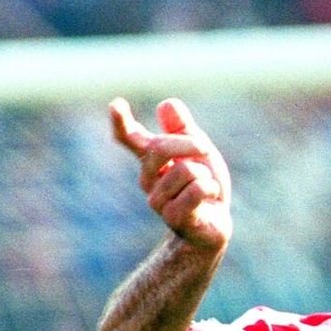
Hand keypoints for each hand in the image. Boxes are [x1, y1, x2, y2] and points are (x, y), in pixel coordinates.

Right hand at [110, 97, 231, 250]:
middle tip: (207, 150)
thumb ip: (183, 129)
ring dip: (205, 174)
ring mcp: (157, 200)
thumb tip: (166, 104)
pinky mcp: (173, 217)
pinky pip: (196, 189)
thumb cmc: (205, 186)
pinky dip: (211, 189)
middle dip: (190, 143)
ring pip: (184, 170)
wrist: (214, 226)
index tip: (116, 105)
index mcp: (151, 161)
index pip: (129, 139)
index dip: (121, 122)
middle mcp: (148, 180)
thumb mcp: (199, 152)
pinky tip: (210, 199)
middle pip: (159, 148)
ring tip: (206, 187)